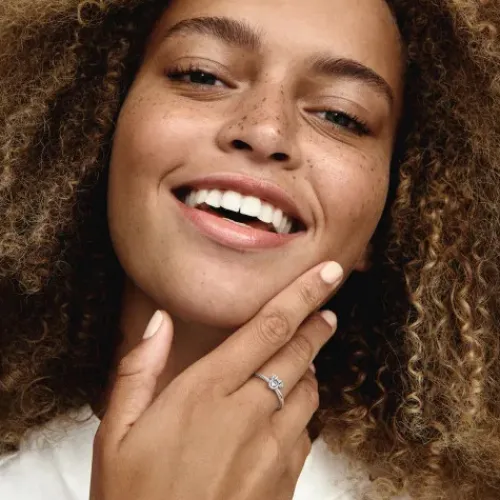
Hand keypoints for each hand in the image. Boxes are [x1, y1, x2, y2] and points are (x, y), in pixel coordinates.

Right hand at [90, 261, 342, 499]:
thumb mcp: (117, 433)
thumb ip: (139, 370)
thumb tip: (159, 321)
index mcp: (204, 393)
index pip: (267, 328)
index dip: (302, 295)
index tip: (327, 274)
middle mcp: (246, 415)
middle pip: (298, 352)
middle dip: (317, 324)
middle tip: (326, 309)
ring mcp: (272, 449)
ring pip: (309, 389)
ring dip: (308, 367)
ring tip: (301, 358)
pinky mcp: (285, 479)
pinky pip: (306, 429)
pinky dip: (301, 408)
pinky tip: (284, 410)